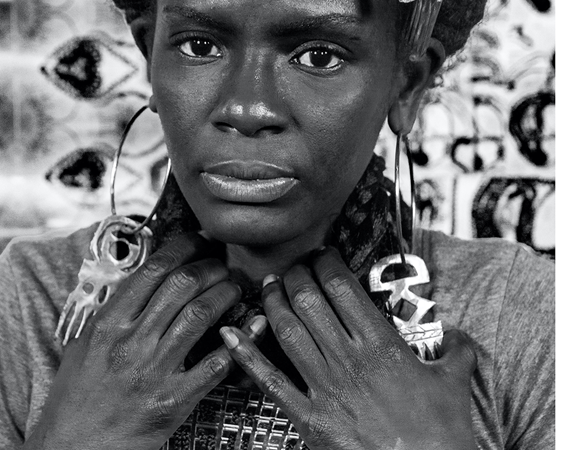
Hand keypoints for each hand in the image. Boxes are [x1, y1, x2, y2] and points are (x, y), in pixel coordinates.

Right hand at [26, 233, 266, 449]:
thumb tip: (144, 280)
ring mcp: (154, 370)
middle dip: (210, 267)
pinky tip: (251, 327)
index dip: (183, 248)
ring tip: (234, 287)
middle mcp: (130, 341)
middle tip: (222, 264)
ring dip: (225, 293)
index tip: (199, 240)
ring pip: (201, 314)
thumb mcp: (83, 344)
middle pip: (182, 285)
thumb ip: (113, 312)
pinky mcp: (174, 400)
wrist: (74, 447)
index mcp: (107, 323)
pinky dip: (238, 341)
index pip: (153, 270)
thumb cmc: (77, 396)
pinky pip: (215, 363)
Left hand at [219, 246, 476, 449]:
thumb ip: (457, 352)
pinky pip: (269, 380)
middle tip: (292, 267)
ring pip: (286, 330)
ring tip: (267, 285)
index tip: (322, 255)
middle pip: (308, 300)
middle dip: (295, 276)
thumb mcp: (454, 384)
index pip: (341, 287)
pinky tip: (229, 333)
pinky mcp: (307, 415)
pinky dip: (245, 354)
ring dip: (272, 302)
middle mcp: (347, 358)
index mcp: (380, 344)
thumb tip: (459, 335)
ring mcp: (324, 387)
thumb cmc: (442, 434)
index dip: (326, 263)